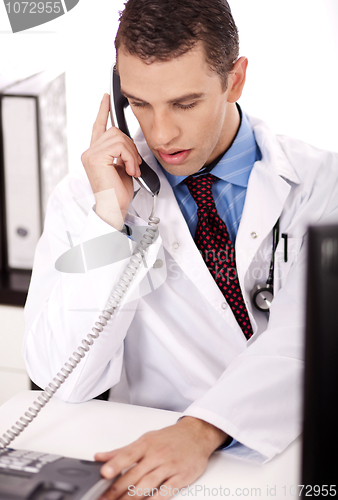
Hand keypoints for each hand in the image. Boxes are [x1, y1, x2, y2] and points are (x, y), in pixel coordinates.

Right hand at [81, 94, 141, 229]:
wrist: (114, 208)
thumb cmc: (119, 193)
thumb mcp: (122, 168)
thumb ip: (122, 153)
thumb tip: (129, 145)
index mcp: (96, 153)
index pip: (99, 127)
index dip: (103, 111)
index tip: (106, 98)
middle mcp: (90, 152)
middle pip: (115, 131)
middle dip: (130, 147)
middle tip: (134, 165)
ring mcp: (91, 154)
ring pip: (119, 137)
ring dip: (131, 154)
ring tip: (132, 169)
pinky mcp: (96, 158)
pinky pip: (119, 146)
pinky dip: (129, 158)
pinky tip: (129, 170)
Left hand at [95, 417, 227, 498]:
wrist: (196, 434)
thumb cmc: (169, 438)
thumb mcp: (145, 439)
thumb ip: (122, 451)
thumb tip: (99, 457)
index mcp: (146, 445)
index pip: (127, 455)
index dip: (115, 464)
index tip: (104, 473)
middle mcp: (157, 455)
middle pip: (134, 475)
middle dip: (117, 490)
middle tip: (104, 499)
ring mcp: (169, 466)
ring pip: (147, 485)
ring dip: (131, 498)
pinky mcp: (181, 477)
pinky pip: (166, 491)